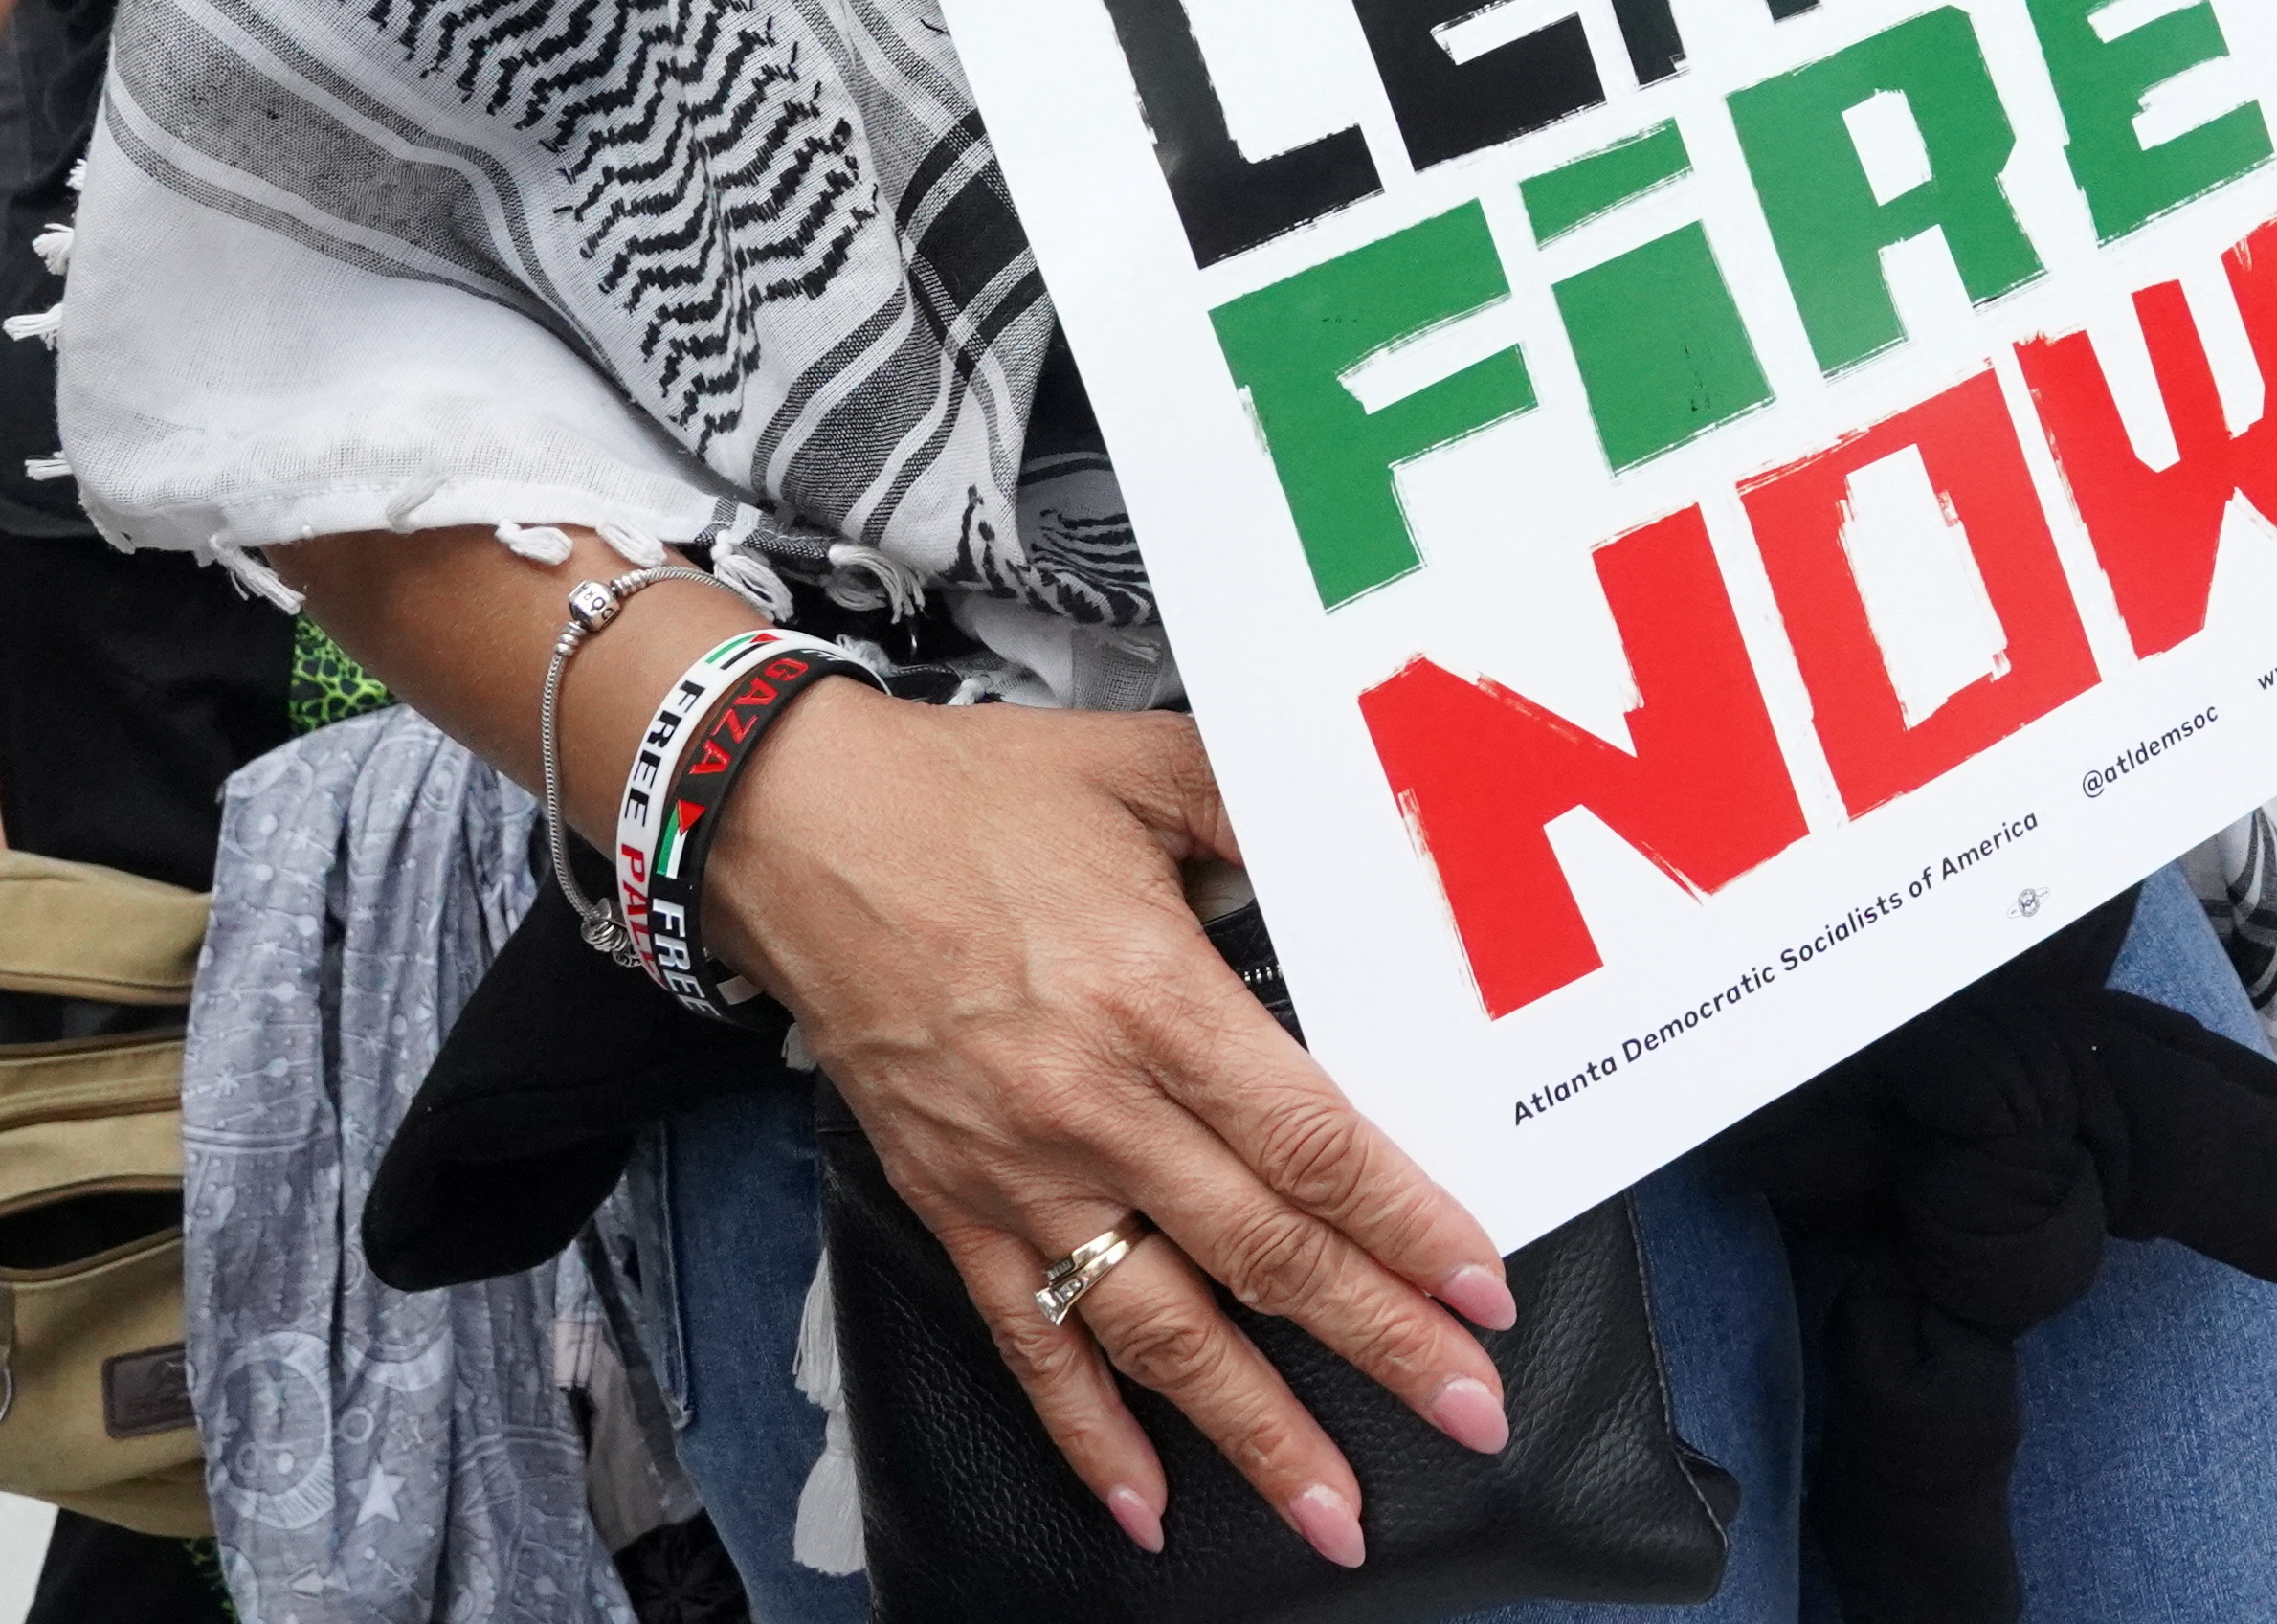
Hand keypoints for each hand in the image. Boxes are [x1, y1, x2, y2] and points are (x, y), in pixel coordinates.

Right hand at [706, 693, 1516, 1564]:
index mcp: (1152, 997)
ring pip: (1159, 1331)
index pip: (1307, 1145)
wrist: (796, 831)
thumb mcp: (1148, 768)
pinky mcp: (953, 1207)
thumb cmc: (975, 796)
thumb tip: (1384, 838)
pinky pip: (1028, 1346)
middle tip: (1470, 1412)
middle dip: (1377, 1344)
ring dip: (1255, 1431)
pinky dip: (1087, 1438)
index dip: (1404, 1226)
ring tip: (1336, 1508)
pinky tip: (1148, 1507)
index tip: (1480, 1291)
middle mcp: (1090, 1107)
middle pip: (1261, 1254)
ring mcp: (1018, 1174)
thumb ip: (1270, 810)